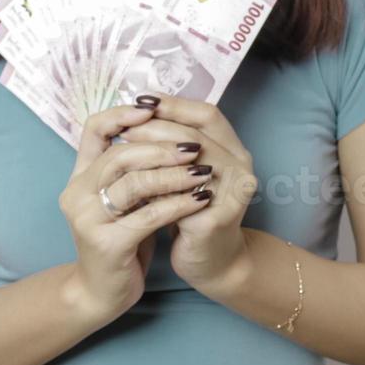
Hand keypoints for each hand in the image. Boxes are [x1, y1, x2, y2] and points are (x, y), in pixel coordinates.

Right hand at [57, 102, 214, 322]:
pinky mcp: (107, 244)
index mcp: (79, 177)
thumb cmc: (119, 240)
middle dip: (161, 147)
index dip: (122, 115)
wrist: (101, 294)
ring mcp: (87, 219)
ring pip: (134, 183)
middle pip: (119, 154)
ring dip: (174, 175)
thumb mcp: (123, 200)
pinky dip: (179, 205)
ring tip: (203, 172)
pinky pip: (148, 216)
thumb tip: (166, 130)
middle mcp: (77, 193)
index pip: (93, 130)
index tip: (153, 109)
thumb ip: (132, 170)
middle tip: (194, 147)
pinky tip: (200, 200)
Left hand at [116, 94, 257, 295]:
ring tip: (122, 150)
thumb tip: (138, 111)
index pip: (207, 114)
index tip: (141, 100)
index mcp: (236, 150)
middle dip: (156, 127)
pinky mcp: (216, 219)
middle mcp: (241, 167)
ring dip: (152, 155)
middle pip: (195, 135)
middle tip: (125, 127)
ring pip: (187, 164)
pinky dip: (154, 188)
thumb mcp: (189, 174)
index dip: (174, 104)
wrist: (212, 263)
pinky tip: (131, 183)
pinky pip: (179, 197)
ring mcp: (232, 194)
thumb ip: (177, 145)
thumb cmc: (194, 214)